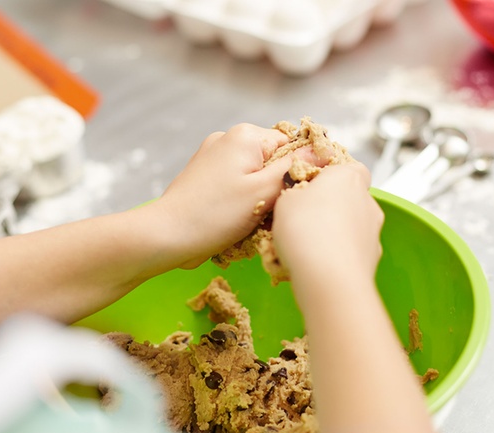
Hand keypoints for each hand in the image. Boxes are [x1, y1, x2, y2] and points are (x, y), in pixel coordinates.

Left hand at [149, 123, 328, 268]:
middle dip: (276, 187)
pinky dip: (241, 203)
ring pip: (254, 176)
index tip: (293, 197)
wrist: (167, 235)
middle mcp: (226, 139)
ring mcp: (211, 158)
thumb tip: (325, 150)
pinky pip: (235, 186)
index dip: (298, 171)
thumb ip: (296, 167)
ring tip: (250, 222)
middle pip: (272, 161)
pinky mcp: (202, 178)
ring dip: (259, 199)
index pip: (291, 145)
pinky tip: (235, 223)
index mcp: (245, 135)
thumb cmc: (216, 215)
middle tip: (270, 214)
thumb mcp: (265, 191)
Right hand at [271, 162, 383, 284]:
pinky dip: (336, 255)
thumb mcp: (284, 200)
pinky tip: (315, 265)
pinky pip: (350, 250)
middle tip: (300, 219)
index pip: (347, 165)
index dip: (327, 175)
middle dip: (327, 207)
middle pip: (347, 197)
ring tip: (303, 247)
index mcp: (348, 177)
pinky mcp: (372, 257)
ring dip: (331, 232)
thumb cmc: (305, 231)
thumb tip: (299, 196)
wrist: (329, 278)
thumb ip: (294, 192)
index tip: (307, 186)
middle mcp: (367, 200)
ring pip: (349, 225)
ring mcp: (373, 230)